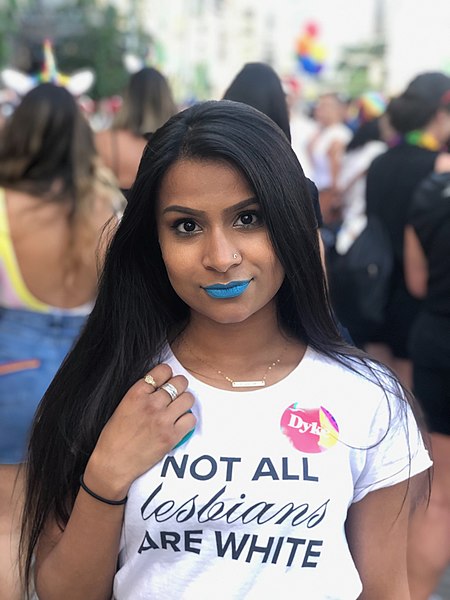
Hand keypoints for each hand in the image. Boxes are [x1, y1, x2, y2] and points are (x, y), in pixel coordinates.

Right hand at [84, 364, 195, 499]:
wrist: (113, 463)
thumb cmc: (114, 436)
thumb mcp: (123, 405)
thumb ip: (142, 393)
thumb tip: (161, 384)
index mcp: (136, 393)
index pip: (163, 370)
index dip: (167, 374)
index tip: (166, 381)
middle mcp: (151, 404)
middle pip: (179, 382)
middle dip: (179, 386)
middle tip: (175, 395)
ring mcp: (162, 420)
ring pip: (188, 398)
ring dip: (185, 402)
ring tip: (178, 409)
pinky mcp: (171, 436)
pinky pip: (191, 419)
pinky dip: (187, 420)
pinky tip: (179, 424)